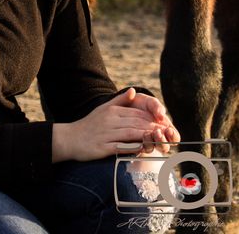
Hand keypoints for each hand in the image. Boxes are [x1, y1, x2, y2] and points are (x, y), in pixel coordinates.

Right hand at [52, 88, 179, 162]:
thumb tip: (134, 91)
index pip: (137, 113)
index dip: (152, 119)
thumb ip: (120, 100)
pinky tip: (143, 149)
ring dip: (147, 136)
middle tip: (167, 133)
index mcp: (112, 111)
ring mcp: (107, 133)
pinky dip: (134, 147)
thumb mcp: (103, 108)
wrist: (70, 138)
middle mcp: (110, 120)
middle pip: (137, 123)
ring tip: (160, 140)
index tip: (164, 124)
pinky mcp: (104, 146)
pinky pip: (121, 146)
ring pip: (131, 133)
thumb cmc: (89, 124)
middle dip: (153, 128)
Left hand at [121, 90, 179, 153]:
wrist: (124, 104)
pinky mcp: (132, 144)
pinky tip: (135, 138)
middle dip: (162, 141)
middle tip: (157, 132)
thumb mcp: (149, 102)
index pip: (174, 138)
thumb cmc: (141, 103)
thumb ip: (156, 106)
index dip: (172, 136)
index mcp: (164, 129)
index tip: (168, 130)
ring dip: (150, 143)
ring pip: (150, 149)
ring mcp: (144, 142)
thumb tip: (161, 115)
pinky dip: (137, 144)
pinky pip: (135, 148)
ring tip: (146, 134)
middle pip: (164, 147)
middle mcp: (156, 138)